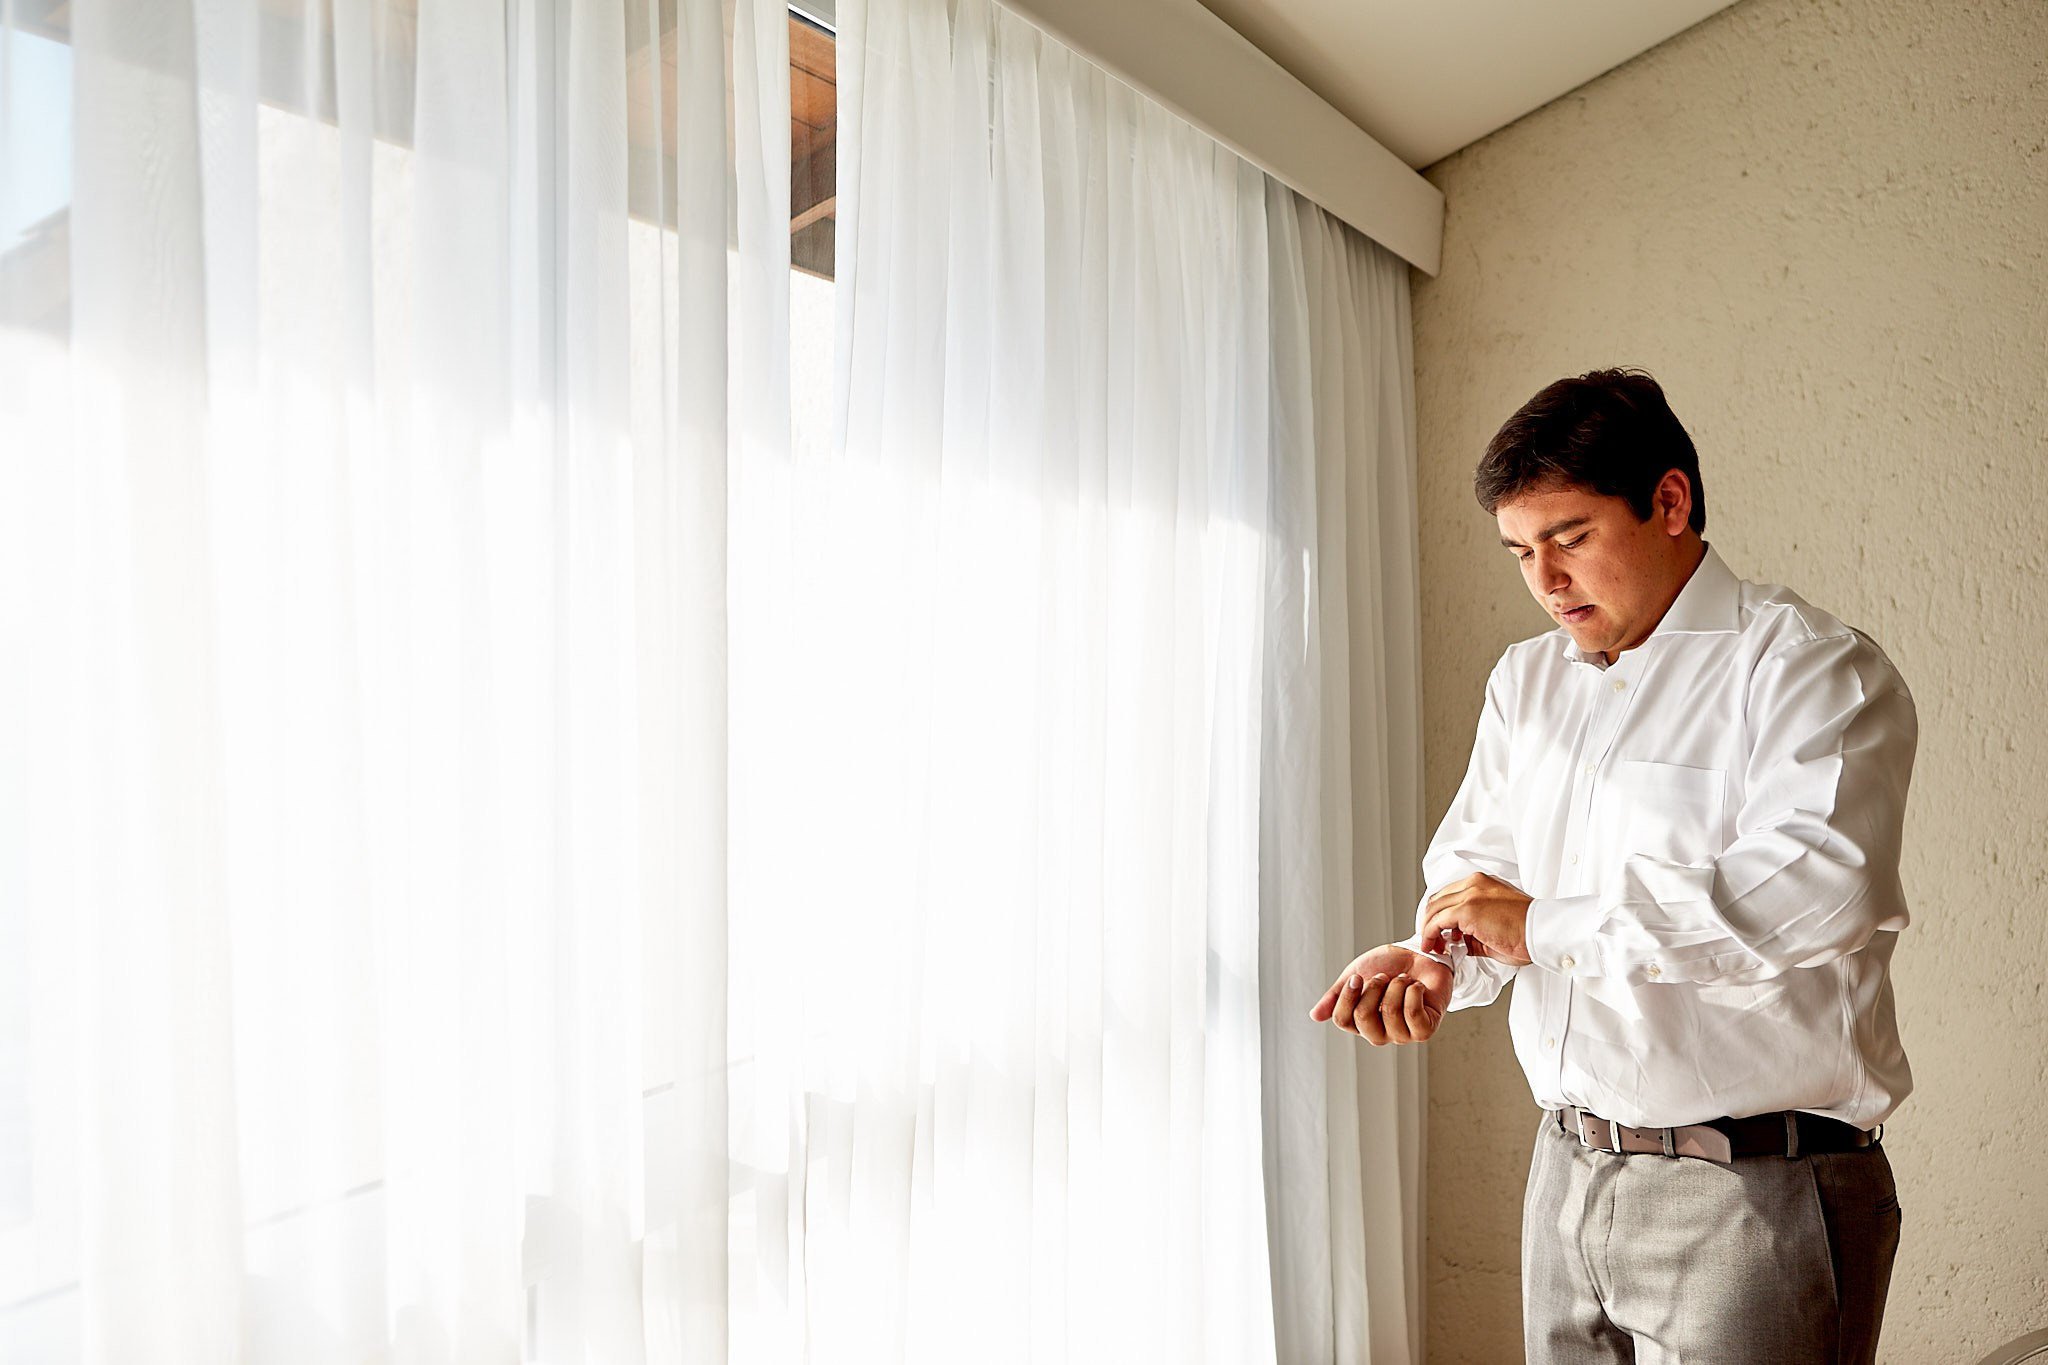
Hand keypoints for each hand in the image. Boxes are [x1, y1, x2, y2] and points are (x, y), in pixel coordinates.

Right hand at [1308, 944, 1451, 1044]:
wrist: (1419, 955)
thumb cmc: (1388, 966)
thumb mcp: (1355, 974)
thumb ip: (1335, 995)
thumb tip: (1314, 1016)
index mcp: (1359, 1022)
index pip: (1342, 1019)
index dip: (1347, 996)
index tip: (1357, 977)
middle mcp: (1379, 1033)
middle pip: (1363, 1017)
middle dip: (1373, 988)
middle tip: (1384, 977)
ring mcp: (1402, 1034)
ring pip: (1390, 1012)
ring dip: (1397, 986)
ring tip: (1403, 980)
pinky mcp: (1424, 1030)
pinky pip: (1413, 1014)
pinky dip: (1413, 991)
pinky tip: (1417, 986)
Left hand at [1419, 872, 1533, 966]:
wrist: (1542, 932)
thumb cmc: (1526, 932)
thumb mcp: (1495, 925)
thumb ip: (1473, 930)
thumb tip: (1458, 941)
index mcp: (1482, 884)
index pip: (1449, 895)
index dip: (1439, 915)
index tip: (1438, 932)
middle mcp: (1474, 884)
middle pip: (1437, 900)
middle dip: (1430, 922)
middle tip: (1431, 941)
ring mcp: (1470, 894)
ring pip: (1434, 910)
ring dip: (1428, 930)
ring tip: (1432, 947)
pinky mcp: (1467, 909)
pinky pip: (1437, 922)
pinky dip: (1430, 935)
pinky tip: (1434, 947)